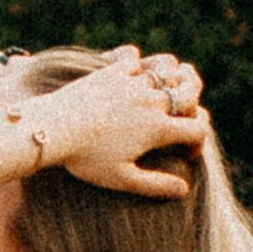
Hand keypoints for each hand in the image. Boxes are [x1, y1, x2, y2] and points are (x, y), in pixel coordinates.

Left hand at [32, 46, 208, 200]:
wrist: (53, 128)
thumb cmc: (86, 158)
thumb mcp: (122, 178)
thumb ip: (156, 185)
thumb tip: (184, 191)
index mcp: (157, 129)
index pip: (197, 129)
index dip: (199, 142)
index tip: (188, 152)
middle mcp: (150, 101)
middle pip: (188, 93)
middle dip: (194, 102)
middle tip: (188, 109)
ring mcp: (131, 83)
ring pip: (166, 72)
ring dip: (174, 78)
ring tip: (173, 83)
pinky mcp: (110, 72)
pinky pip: (135, 60)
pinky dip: (141, 65)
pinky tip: (136, 74)